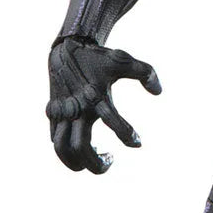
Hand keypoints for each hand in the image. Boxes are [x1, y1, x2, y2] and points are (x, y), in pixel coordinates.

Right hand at [46, 37, 161, 172]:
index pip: (113, 122)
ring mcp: (63, 113)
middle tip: (110, 162)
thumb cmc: (99, 58)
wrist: (67, 49)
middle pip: (81, 147)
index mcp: (97, 96)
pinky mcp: (53, 114)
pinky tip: (83, 148)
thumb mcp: (124, 60)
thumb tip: (158, 92)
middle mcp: (78, 107)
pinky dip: (67, 151)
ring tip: (94, 161)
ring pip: (62, 149)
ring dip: (76, 162)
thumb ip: (146, 73)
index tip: (138, 143)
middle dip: (96, 163)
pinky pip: (56, 140)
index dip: (128, 135)